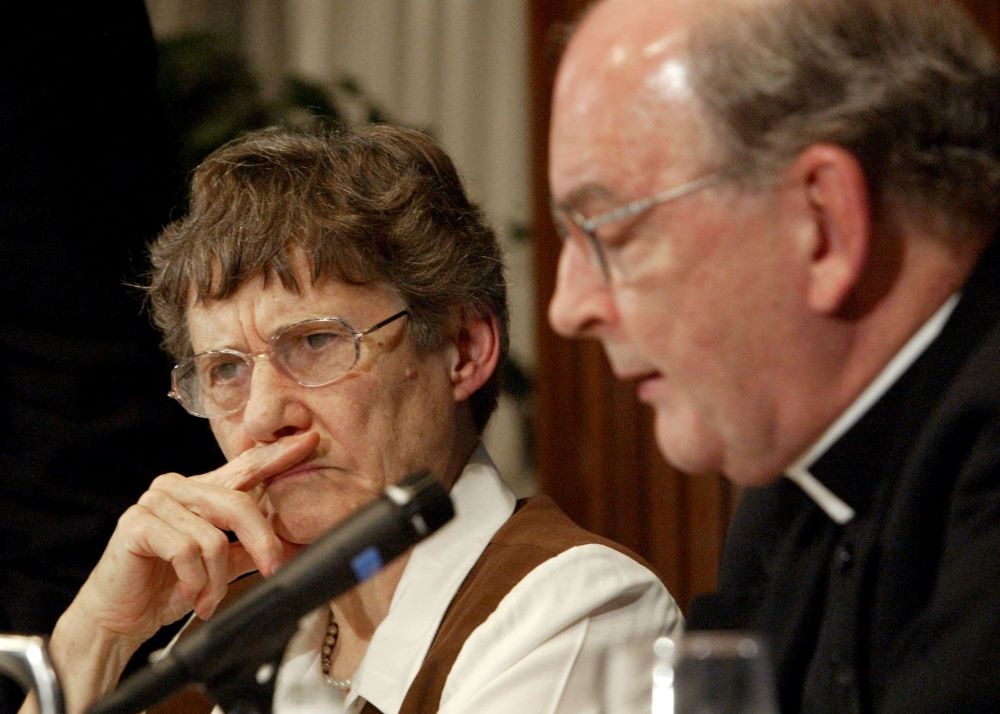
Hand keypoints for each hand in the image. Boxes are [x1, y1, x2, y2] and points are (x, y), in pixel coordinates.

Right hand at [68, 431, 319, 648]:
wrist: (118, 619)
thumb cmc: (166, 589)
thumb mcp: (220, 568)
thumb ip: (252, 552)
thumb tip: (299, 546)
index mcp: (201, 492)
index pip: (245, 467)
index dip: (277, 455)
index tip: (310, 441)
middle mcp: (178, 487)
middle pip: (238, 504)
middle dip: (261, 542)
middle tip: (272, 570)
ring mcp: (156, 501)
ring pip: (213, 537)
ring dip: (216, 579)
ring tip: (208, 599)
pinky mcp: (137, 523)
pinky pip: (186, 550)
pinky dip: (194, 580)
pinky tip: (189, 595)